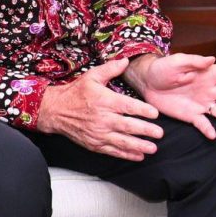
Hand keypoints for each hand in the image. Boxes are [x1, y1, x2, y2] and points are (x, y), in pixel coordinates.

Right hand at [35, 57, 160, 159]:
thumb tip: (125, 60)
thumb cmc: (75, 93)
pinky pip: (113, 151)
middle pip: (128, 126)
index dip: (143, 110)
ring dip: (139, 146)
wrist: (55, 110)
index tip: (155, 113)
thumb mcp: (92, 76)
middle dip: (146, 131)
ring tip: (153, 148)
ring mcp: (99, 133)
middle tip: (160, 133)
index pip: (128, 106)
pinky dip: (126, 155)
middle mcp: (103, 119)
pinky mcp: (95, 144)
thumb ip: (110, 69)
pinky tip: (139, 156)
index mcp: (105, 101)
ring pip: (122, 142)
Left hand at [125, 51, 215, 139]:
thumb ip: (194, 61)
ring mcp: (201, 103)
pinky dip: (208, 130)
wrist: (147, 84)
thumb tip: (212, 59)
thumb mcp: (176, 61)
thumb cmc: (163, 68)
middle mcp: (208, 89)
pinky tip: (212, 135)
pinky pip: (203, 124)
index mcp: (207, 74)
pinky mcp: (191, 116)